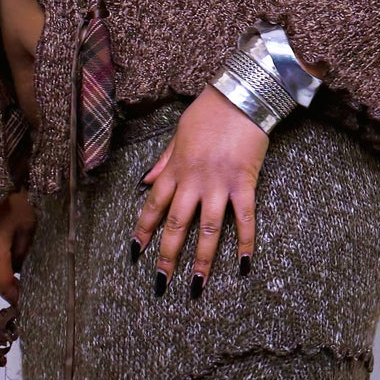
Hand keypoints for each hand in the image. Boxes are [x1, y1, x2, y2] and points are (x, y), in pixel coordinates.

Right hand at [0, 191, 37, 303]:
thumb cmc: (9, 199)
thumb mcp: (28, 225)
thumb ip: (25, 250)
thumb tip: (23, 264)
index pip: (4, 285)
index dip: (16, 297)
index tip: (26, 303)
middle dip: (8, 289)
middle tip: (25, 293)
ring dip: (1, 276)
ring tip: (19, 277)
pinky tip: (9, 259)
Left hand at [132, 86, 267, 295]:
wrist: (241, 96)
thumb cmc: (209, 111)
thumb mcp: (177, 134)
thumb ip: (163, 160)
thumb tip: (144, 181)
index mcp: (175, 169)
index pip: (153, 205)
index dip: (143, 230)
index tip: (135, 252)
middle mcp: (193, 181)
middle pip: (176, 225)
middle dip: (166, 255)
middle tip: (161, 281)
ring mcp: (219, 184)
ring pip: (206, 229)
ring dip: (201, 259)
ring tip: (196, 284)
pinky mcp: (244, 183)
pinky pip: (244, 219)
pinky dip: (244, 242)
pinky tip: (242, 264)